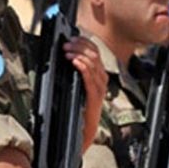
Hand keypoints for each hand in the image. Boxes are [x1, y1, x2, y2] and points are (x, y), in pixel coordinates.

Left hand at [64, 36, 107, 150]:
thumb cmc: (78, 108)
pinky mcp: (95, 96)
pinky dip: (82, 67)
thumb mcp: (77, 86)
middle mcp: (102, 79)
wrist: (84, 130)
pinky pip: (89, 77)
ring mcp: (100, 88)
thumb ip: (75, 73)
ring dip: (78, 54)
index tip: (72, 37)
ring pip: (93, 63)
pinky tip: (73, 61)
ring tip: (67, 51)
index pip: (95, 52)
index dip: (84, 42)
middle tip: (66, 44)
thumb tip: (65, 57)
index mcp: (99, 74)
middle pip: (94, 55)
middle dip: (79, 46)